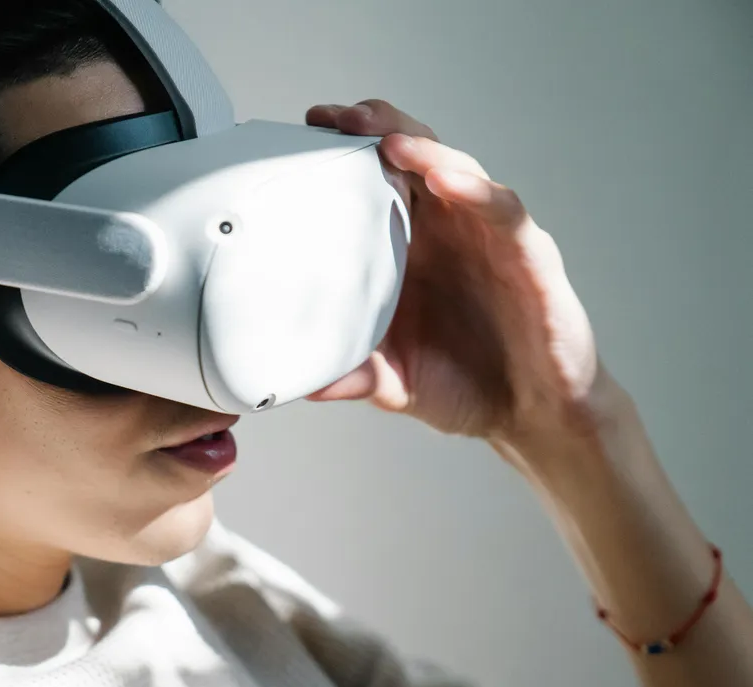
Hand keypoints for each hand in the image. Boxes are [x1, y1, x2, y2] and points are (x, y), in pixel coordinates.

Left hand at [304, 100, 623, 451]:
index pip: (375, 182)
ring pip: (457, 171)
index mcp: (409, 247)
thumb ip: (353, 376)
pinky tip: (444, 180)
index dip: (344, 153)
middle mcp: (447, 231)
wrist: (530, 419)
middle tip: (333, 119)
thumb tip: (304, 385)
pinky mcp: (529, 257)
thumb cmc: (462, 385)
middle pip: (412, 159)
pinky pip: (503, 213)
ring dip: (422, 150)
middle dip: (376, 130)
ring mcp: (489, 238)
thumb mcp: (393, 382)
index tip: (305, 132)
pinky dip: (474, 191)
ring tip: (386, 140)